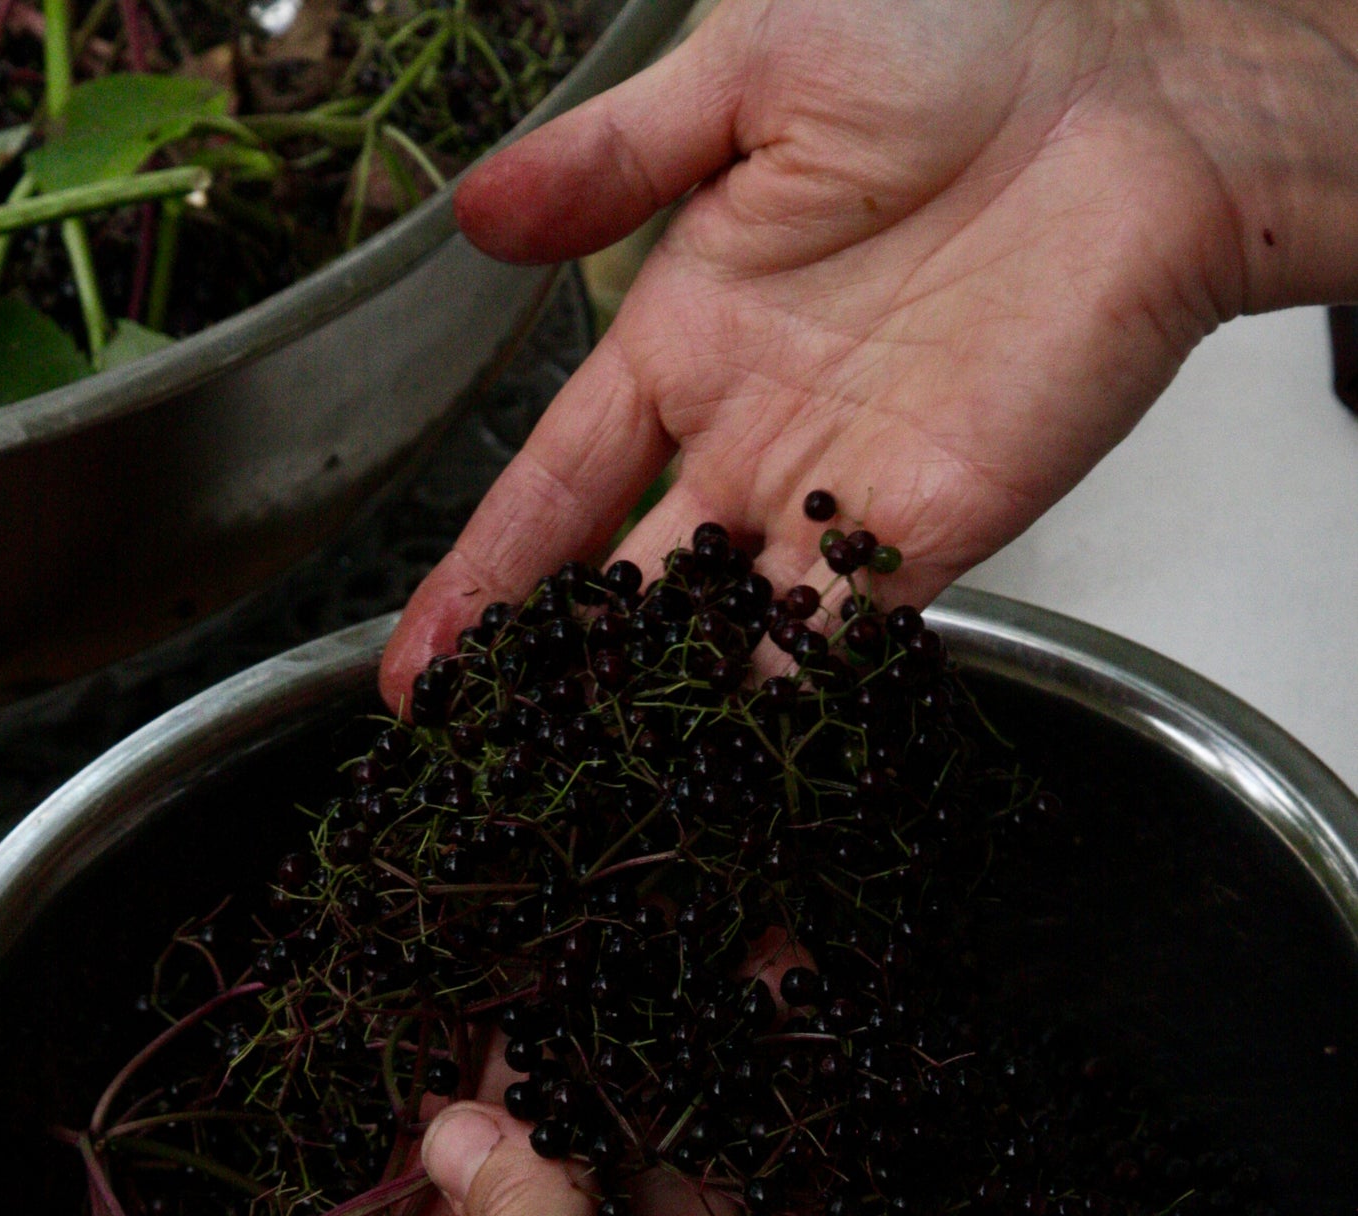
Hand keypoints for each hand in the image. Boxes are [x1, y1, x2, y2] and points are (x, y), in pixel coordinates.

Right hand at [380, 0, 1357, 705]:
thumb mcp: (748, 74)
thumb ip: (615, 159)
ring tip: (587, 808)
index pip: (552, 486)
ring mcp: (832, 500)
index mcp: (681, 341)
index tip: (420, 665)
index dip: (484, 576)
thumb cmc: (950, 44)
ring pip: (718, 637)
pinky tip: (724, 781)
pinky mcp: (925, 536)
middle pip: (621, 589)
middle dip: (552, 679)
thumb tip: (474, 215)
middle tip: (483, 769)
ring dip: (659, 720)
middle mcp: (744, 441)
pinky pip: (837, 645)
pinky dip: (784, 714)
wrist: (1126, 98)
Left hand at [387, 1107, 1357, 1215]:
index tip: (446, 1094)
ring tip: (615, 1021)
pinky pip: (753, 1211)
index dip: (435, 1195)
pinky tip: (709, 1058)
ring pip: (649, 1215)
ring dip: (640, 1125)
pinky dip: (739, 1140)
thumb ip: (506, 1207)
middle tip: (534, 1036)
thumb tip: (456, 1135)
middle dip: (542, 1142)